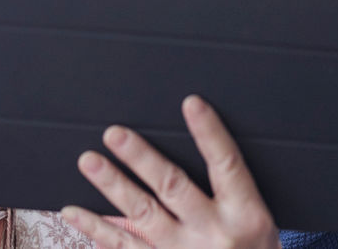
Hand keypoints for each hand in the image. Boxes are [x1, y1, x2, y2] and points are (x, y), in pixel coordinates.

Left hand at [62, 96, 278, 248]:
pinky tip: (76, 212)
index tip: (191, 104)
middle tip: (115, 134)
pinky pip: (125, 247)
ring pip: (142, 214)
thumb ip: (236, 196)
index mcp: (247, 217)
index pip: (227, 165)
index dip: (210, 133)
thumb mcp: (262, 229)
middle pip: (173, 186)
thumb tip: (204, 152)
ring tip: (90, 161)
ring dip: (113, 184)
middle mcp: (214, 233)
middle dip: (141, 157)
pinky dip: (97, 229)